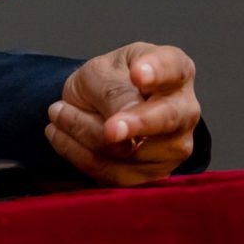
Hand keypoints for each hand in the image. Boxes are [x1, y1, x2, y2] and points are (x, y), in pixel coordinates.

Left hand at [45, 43, 200, 186]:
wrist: (99, 106)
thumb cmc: (109, 81)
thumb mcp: (102, 71)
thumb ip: (112, 91)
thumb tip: (120, 121)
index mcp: (177, 70)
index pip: (172, 67)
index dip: (156, 71)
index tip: (137, 74)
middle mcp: (184, 110)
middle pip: (167, 119)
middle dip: (136, 124)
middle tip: (110, 128)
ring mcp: (173, 146)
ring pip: (132, 151)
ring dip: (84, 132)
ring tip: (58, 113)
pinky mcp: (153, 176)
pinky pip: (115, 174)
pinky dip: (80, 155)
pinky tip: (60, 135)